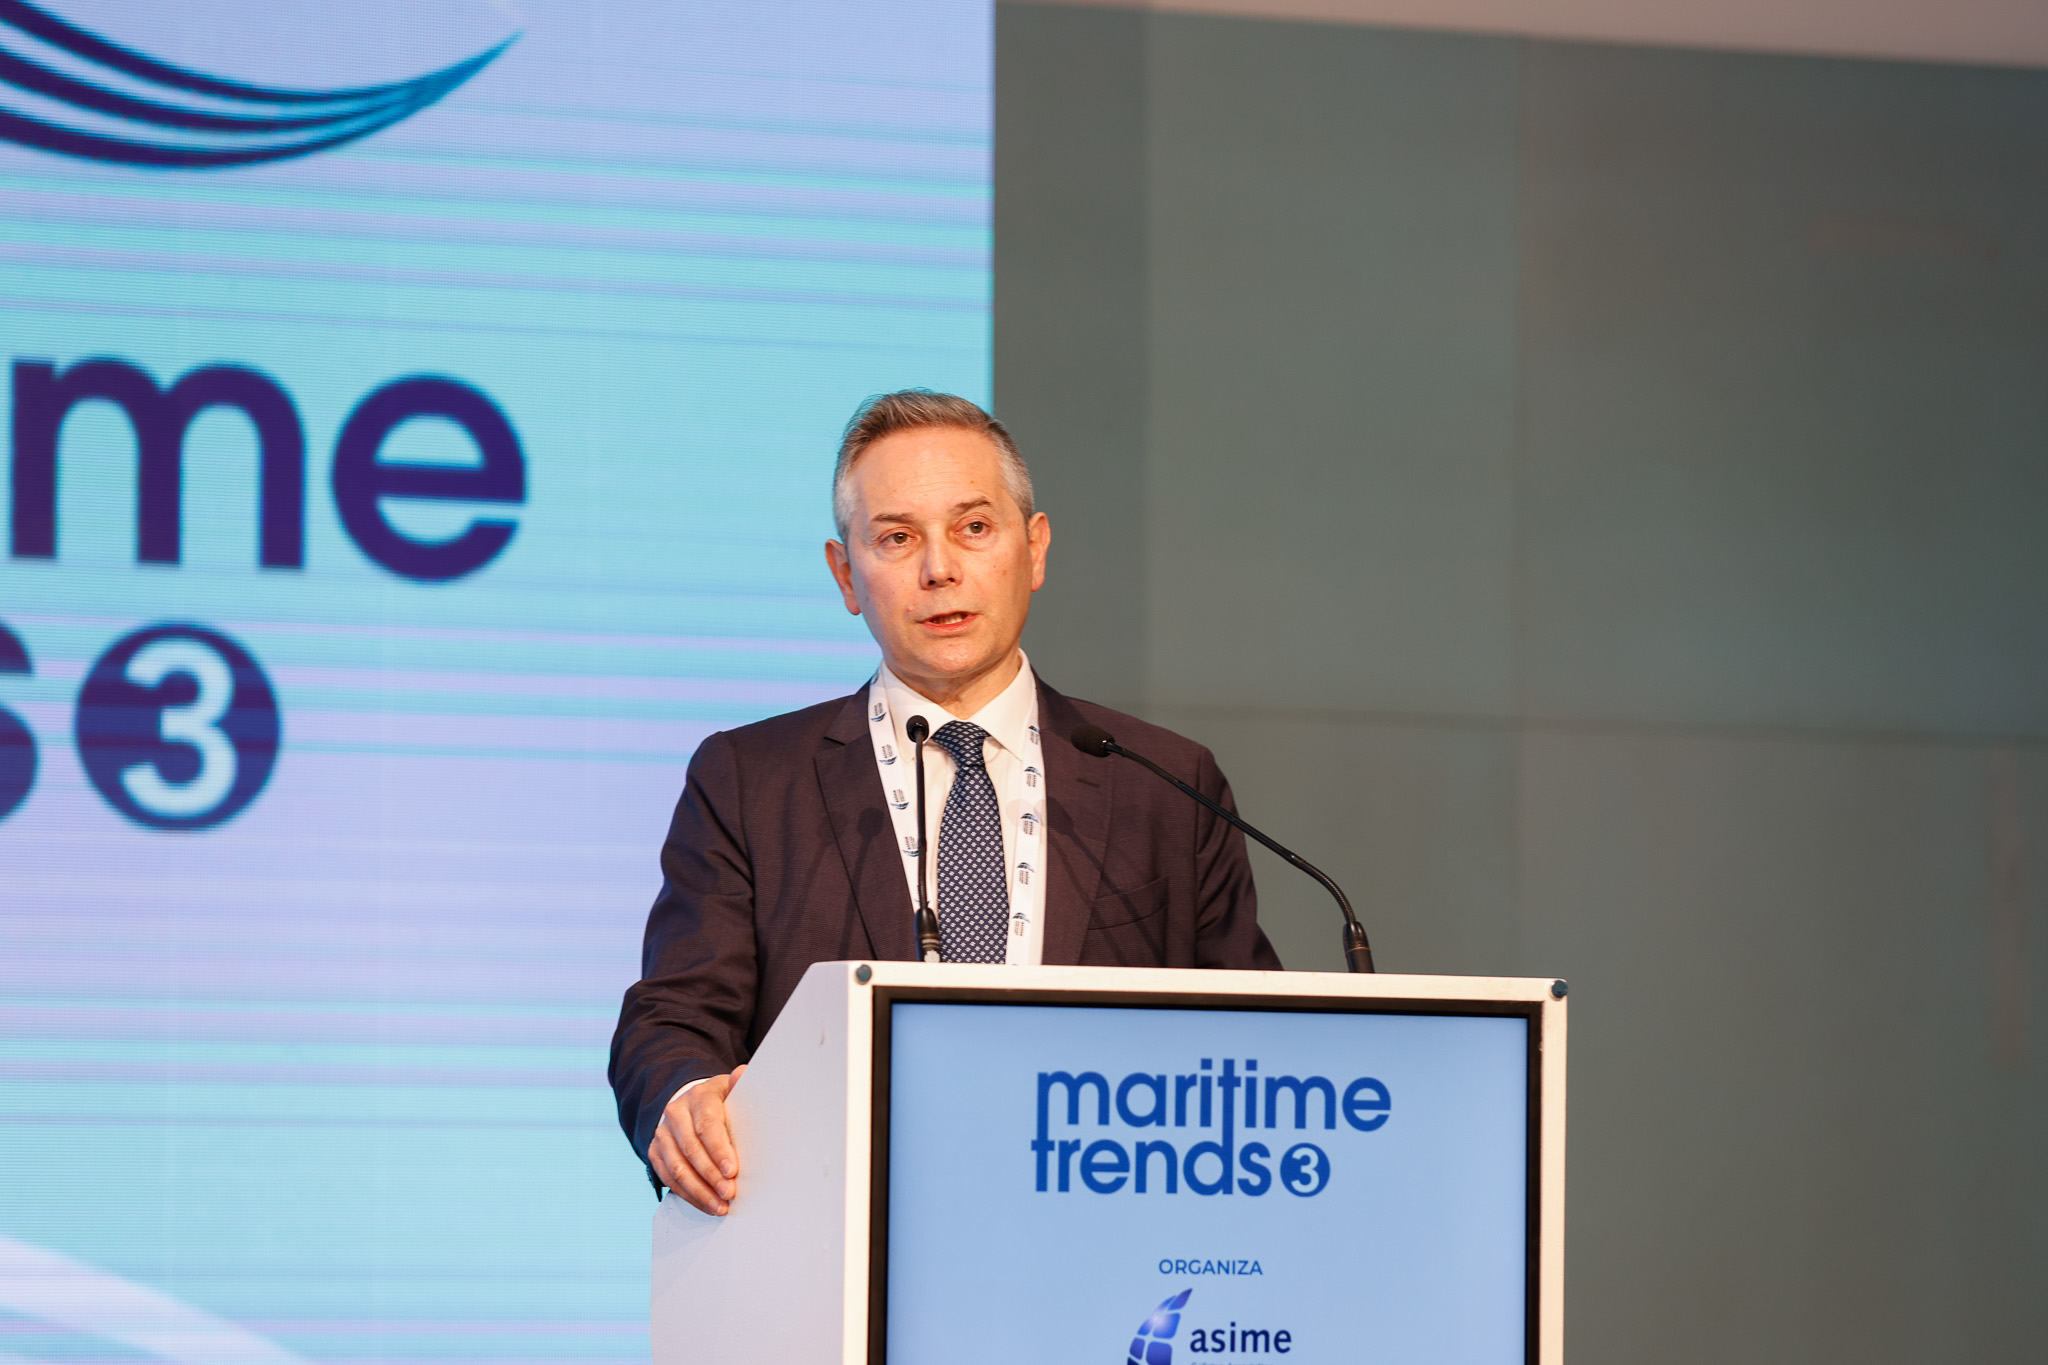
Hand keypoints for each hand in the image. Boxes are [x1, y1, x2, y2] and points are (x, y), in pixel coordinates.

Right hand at [650, 1065, 746, 1215]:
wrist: (691, 1104)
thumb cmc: (720, 1102)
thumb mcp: (731, 1090)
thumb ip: (739, 1085)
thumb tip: (742, 1073)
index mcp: (698, 1097)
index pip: (707, 1125)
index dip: (719, 1150)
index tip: (732, 1170)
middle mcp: (675, 1113)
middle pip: (691, 1150)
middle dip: (711, 1175)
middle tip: (729, 1193)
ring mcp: (662, 1133)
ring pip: (677, 1168)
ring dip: (700, 1191)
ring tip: (720, 1206)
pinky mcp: (655, 1152)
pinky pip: (669, 1178)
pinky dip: (689, 1195)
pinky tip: (706, 1205)